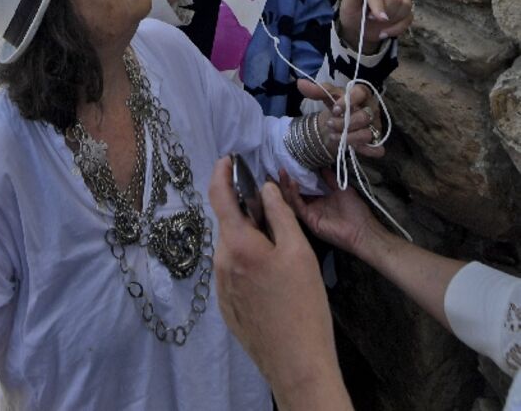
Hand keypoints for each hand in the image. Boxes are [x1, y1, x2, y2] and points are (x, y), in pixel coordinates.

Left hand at [209, 160, 351, 410]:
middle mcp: (220, 262)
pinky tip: (273, 276)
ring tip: (280, 247)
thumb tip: (264, 187)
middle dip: (248, 210)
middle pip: (230, 223)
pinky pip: (234, 271)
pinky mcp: (227, 307)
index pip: (219, 195)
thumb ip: (279, 214)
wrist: (297, 364)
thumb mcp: (298, 251)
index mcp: (235, 244)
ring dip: (250, 237)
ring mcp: (220, 287)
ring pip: (233, 248)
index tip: (229, 157)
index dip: (221, 171)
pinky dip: (248, 260)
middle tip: (276, 210)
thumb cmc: (303, 305)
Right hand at [280, 169, 382, 259]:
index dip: (295, 176)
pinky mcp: (309, 220)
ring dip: (285, 186)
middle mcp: (311, 206)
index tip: (288, 163)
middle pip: (293, 193)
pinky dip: (293, 195)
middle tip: (279, 167)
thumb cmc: (355, 210)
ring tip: (282, 172)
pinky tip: (293, 183)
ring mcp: (309, 214)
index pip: (302, 187)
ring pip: (291, 199)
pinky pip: (298, 207)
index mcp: (319, 199)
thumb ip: (330, 178)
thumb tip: (321, 164)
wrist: (362, 230)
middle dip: (284, 181)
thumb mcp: (341, 188)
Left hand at [297, 80, 385, 158]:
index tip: (334, 109)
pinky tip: (352, 148)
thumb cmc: (338, 104)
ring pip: (367, 133)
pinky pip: (377, 149)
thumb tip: (300, 83)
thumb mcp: (327, 96)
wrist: (341, 119)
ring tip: (333, 136)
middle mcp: (372, 109)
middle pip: (364, 116)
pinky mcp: (376, 141)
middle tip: (329, 124)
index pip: (361, 92)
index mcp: (362, 94)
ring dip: (349, 137)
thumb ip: (316, 90)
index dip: (347, 101)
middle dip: (344, 123)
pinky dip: (365, 150)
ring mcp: (376, 126)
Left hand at [338, 0, 413, 52]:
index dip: (379, 6)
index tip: (380, 18)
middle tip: (373, 21)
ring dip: (394, 22)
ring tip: (380, 28)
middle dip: (386, 14)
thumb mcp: (348, 5)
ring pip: (406, 6)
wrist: (360, 28)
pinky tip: (386, 32)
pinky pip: (409, 17)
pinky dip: (399, 28)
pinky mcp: (404, 11)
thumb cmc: (353, 14)